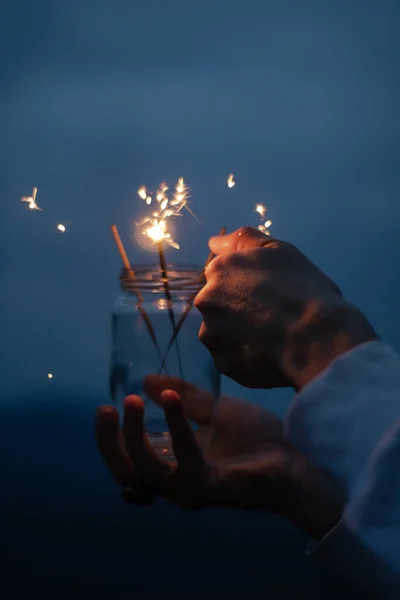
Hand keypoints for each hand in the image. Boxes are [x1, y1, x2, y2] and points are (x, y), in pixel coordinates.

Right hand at [96, 377, 344, 540]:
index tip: (106, 405)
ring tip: (132, 401)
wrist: (294, 458)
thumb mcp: (215, 408)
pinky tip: (172, 397)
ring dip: (134, 436)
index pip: (129, 458)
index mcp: (173, 463)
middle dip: (110, 442)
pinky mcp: (208, 488)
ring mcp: (190, 488)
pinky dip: (176, 426)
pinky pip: (184, 459)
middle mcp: (175, 480)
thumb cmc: (255, 438)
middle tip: (106, 409)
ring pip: (145, 470)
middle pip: (125, 472)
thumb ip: (185, 398)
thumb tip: (146, 380)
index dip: (111, 437)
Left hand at [194, 227, 376, 389]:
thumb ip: (243, 241)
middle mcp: (207, 302)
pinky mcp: (223, 365)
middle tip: (272, 316)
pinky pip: (232, 359)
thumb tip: (215, 242)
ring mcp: (213, 336)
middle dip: (239, 310)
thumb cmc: (303, 289)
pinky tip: (269, 354)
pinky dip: (246, 358)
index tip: (269, 293)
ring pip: (222, 334)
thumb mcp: (279, 251)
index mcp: (218, 271)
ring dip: (239, 335)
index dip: (247, 285)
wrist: (317, 338)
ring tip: (271, 338)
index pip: (224, 276)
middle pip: (219, 305)